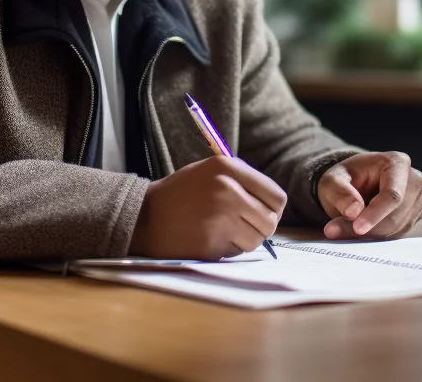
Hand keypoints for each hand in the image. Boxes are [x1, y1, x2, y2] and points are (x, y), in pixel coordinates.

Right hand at [129, 156, 287, 259]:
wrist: (144, 215)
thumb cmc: (181, 193)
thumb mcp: (211, 171)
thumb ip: (243, 181)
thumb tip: (275, 204)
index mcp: (228, 168)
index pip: (277, 197)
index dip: (273, 209)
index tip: (262, 214)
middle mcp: (228, 190)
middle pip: (270, 222)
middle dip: (259, 228)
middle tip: (242, 226)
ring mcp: (220, 218)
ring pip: (255, 241)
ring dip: (243, 241)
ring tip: (221, 230)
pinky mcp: (211, 243)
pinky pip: (236, 253)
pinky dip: (227, 250)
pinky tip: (208, 238)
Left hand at [316, 151, 421, 239]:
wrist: (355, 184)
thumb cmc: (346, 178)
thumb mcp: (332, 180)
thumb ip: (339, 193)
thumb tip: (354, 212)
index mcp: (397, 163)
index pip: (392, 194)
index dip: (375, 214)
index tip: (357, 228)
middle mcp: (414, 180)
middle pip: (395, 215)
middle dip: (368, 228)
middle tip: (337, 232)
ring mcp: (417, 200)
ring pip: (396, 228)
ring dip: (369, 235)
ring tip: (343, 229)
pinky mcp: (414, 217)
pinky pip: (396, 235)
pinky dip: (376, 238)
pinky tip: (360, 230)